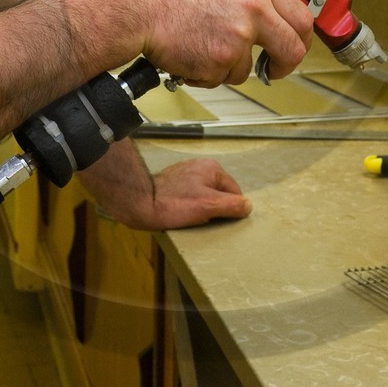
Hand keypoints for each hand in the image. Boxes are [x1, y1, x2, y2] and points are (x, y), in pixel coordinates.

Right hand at [115, 0, 311, 86]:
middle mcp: (254, 10)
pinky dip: (204, 74)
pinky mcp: (220, 60)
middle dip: (283, 66)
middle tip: (272, 70)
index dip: (301, 39)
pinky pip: (220, 79)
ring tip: (202, 47)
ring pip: (246, 69)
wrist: (142, 5)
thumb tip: (273, 18)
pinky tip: (190, 53)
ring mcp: (239, 37)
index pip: (302, 18)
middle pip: (292, 50)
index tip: (294, 47)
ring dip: (226, 67)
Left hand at [121, 158, 251, 229]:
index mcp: (212, 168)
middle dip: (213, 208)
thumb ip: (231, 205)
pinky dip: (187, 206)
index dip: (229, 209)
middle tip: (202, 220)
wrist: (139, 203)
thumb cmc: (172, 204)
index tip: (217, 220)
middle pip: (218, 194)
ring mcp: (185, 174)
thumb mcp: (208, 207)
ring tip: (189, 218)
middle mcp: (199, 166)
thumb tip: (248, 206)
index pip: (234, 192)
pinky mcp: (172, 183)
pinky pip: (189, 197)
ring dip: (200, 209)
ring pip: (203, 196)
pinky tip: (180, 214)